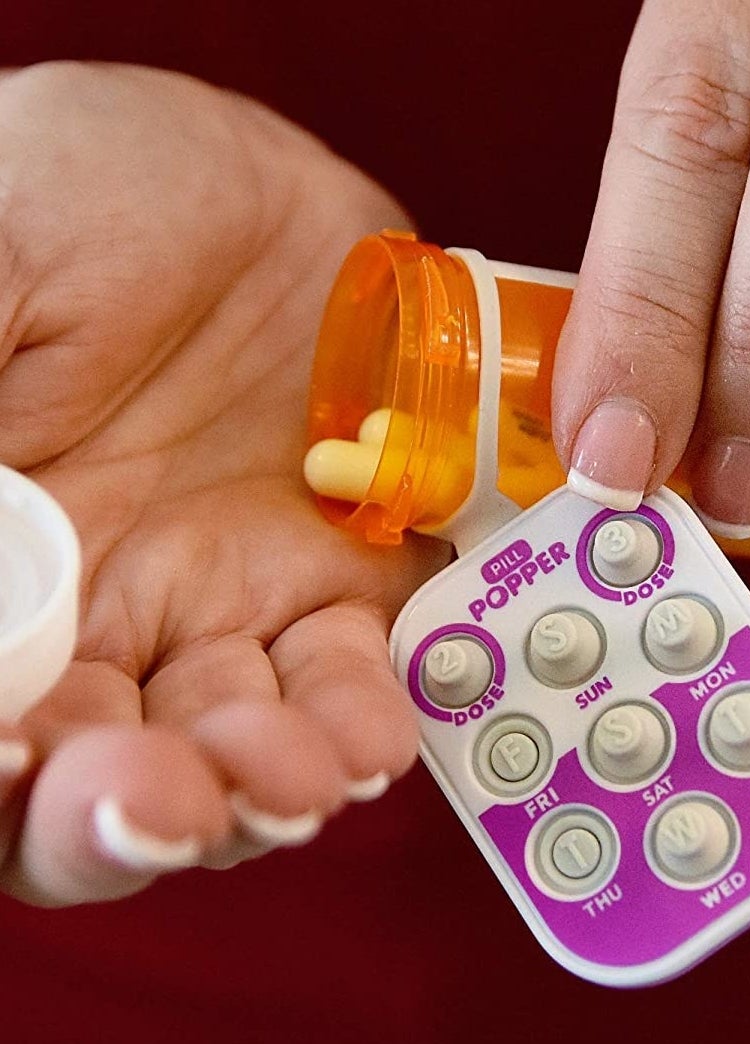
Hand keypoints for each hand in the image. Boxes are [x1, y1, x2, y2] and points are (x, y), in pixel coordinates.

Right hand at [0, 63, 446, 904]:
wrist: (225, 173)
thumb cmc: (62, 203)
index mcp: (2, 569)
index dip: (0, 779)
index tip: (11, 760)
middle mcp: (105, 618)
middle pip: (107, 786)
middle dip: (128, 817)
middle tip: (155, 801)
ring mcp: (228, 607)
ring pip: (239, 756)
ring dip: (260, 793)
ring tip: (284, 781)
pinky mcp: (345, 577)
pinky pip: (356, 677)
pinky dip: (361, 721)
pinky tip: (366, 742)